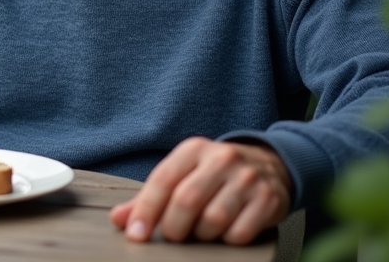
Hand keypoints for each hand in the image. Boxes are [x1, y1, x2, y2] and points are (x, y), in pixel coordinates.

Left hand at [108, 137, 291, 244]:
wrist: (270, 165)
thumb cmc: (214, 175)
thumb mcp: (183, 175)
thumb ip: (150, 197)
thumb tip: (118, 219)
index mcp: (194, 149)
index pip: (163, 179)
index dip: (145, 210)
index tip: (135, 235)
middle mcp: (222, 158)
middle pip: (186, 200)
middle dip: (173, 227)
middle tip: (173, 236)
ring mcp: (247, 178)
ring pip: (213, 220)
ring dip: (201, 235)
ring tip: (201, 231)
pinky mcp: (268, 199)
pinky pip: (240, 233)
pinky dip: (227, 240)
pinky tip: (226, 231)